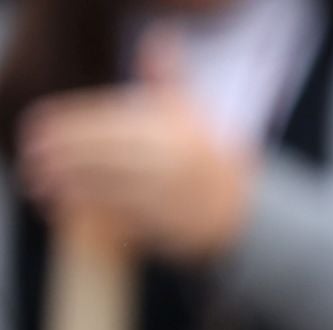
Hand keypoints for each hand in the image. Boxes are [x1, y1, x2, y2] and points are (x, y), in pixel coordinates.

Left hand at [18, 32, 256, 261]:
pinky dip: (87, 208)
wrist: (240, 210)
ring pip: (105, 188)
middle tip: (31, 156)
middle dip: (60, 157)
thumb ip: (166, 77)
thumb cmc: (201, 156)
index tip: (38, 127)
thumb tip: (159, 38)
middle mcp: (171, 164)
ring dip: (66, 184)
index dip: (67, 126)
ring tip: (41, 180)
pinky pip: (118, 215)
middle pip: (100, 157)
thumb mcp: (189, 113)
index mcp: (171, 131)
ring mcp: (171, 197)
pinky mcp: (167, 227)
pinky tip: (65, 202)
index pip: (105, 124)